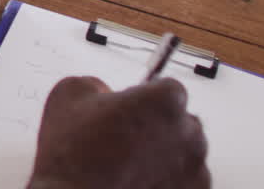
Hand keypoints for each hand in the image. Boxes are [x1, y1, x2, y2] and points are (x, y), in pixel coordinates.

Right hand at [26, 76, 209, 188]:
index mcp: (163, 100)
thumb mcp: (69, 94)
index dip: (147, 96)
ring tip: (129, 164)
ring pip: (185, 152)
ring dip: (164, 154)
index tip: (134, 105)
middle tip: (125, 136)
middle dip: (158, 126)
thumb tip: (103, 92)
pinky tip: (139, 180)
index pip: (169, 88)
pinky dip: (168, 180)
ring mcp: (194, 166)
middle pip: (181, 120)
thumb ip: (97, 84)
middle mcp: (188, 131)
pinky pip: (186, 180)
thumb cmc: (73, 155)